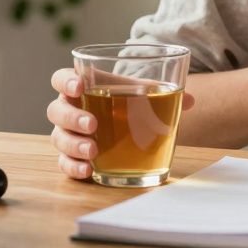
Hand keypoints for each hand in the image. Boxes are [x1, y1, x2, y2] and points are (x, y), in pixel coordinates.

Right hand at [46, 67, 196, 179]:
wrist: (128, 126)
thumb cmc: (129, 104)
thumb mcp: (143, 95)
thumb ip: (162, 93)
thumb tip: (191, 101)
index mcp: (82, 86)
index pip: (61, 78)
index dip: (66, 81)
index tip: (80, 86)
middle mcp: (69, 109)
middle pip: (56, 110)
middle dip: (72, 117)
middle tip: (93, 124)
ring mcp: (68, 134)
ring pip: (58, 138)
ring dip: (74, 144)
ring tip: (93, 150)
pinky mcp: (72, 157)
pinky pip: (64, 163)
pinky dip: (74, 167)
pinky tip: (88, 170)